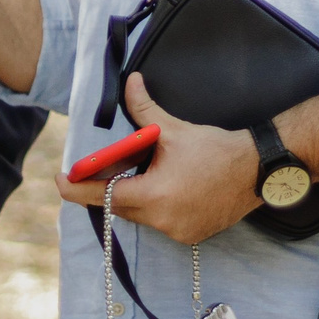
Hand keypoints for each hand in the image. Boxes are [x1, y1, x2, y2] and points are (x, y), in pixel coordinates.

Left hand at [55, 72, 258, 246]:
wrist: (258, 169)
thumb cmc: (215, 148)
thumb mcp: (174, 129)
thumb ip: (144, 110)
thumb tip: (130, 82)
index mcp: (154, 195)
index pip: (103, 196)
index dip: (76, 188)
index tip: (59, 181)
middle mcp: (163, 220)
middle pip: (120, 206)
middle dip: (108, 189)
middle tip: (99, 171)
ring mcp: (177, 232)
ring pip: (140, 216)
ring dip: (135, 197)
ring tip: (143, 175)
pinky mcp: (191, 236)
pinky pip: (161, 223)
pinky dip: (156, 208)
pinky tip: (168, 189)